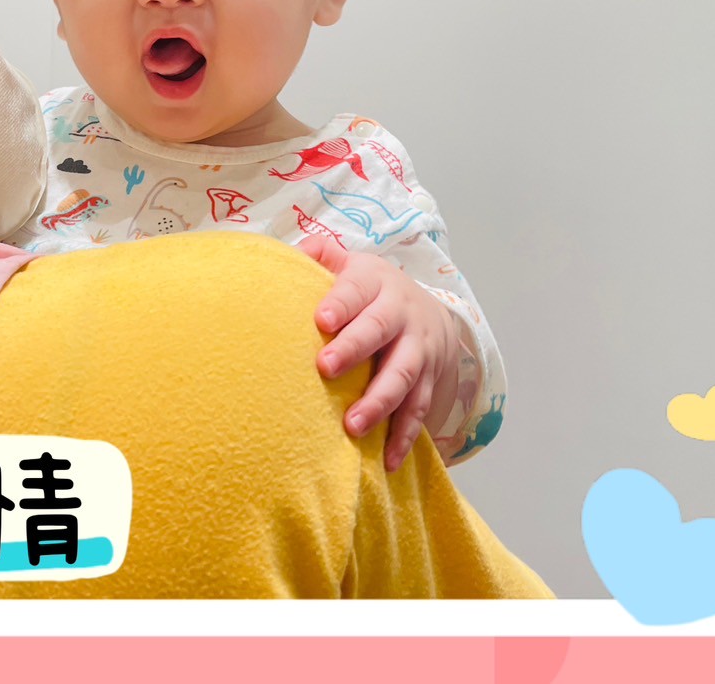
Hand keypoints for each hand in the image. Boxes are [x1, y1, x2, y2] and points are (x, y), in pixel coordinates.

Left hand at [298, 235, 459, 471]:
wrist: (428, 311)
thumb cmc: (368, 291)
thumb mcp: (349, 265)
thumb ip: (318, 255)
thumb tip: (286, 253)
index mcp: (376, 282)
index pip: (357, 289)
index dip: (341, 303)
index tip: (320, 320)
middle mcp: (401, 314)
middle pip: (380, 330)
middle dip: (354, 349)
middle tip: (325, 369)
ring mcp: (418, 349)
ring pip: (402, 376)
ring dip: (379, 402)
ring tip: (352, 425)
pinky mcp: (429, 381)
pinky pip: (419, 411)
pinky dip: (405, 437)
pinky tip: (387, 461)